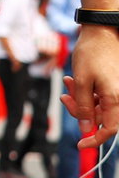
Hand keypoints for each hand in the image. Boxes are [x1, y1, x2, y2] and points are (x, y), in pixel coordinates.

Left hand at [64, 26, 118, 147]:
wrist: (100, 32)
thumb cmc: (91, 54)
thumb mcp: (82, 81)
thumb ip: (84, 107)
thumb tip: (87, 130)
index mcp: (116, 99)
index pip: (109, 129)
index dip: (95, 139)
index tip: (80, 145)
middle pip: (100, 117)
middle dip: (80, 110)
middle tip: (65, 97)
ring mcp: (117, 91)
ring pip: (97, 106)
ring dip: (80, 99)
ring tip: (68, 82)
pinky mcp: (113, 85)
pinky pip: (99, 96)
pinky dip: (85, 92)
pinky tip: (73, 80)